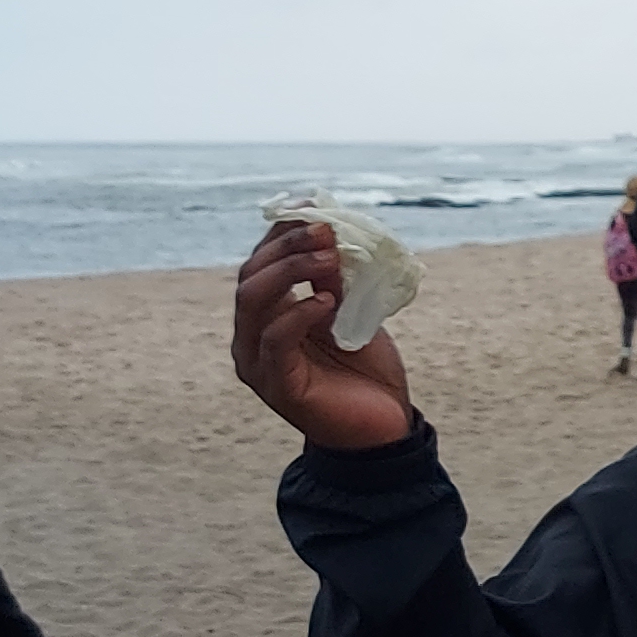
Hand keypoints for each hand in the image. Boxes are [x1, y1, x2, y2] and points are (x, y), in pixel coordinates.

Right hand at [231, 219, 415, 451]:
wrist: (384, 427)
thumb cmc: (366, 371)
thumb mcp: (352, 312)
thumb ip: (335, 280)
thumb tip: (331, 236)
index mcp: (266, 316)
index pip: (261, 262)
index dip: (283, 232)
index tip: (317, 208)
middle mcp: (252, 337)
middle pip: (251, 275)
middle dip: (287, 246)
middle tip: (327, 231)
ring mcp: (258, 362)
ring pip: (253, 300)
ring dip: (291, 270)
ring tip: (330, 258)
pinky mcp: (277, 385)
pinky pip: (275, 339)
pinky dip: (299, 313)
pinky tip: (327, 301)